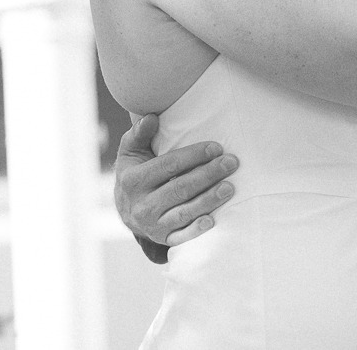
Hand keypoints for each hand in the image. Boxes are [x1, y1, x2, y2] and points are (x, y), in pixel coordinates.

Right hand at [113, 114, 238, 248]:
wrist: (125, 209)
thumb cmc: (134, 173)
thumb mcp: (130, 152)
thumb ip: (139, 134)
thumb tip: (151, 117)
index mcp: (133, 180)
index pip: (169, 165)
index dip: (194, 155)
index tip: (216, 147)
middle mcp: (141, 204)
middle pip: (180, 188)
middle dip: (208, 174)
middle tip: (231, 163)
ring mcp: (152, 225)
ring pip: (184, 212)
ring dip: (209, 200)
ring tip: (230, 187)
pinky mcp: (163, 239)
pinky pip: (181, 236)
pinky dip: (196, 229)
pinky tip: (213, 220)